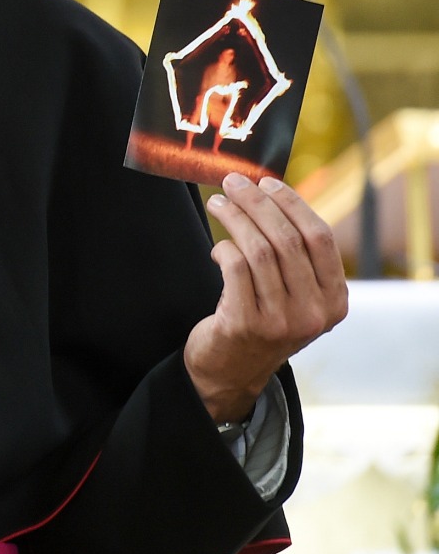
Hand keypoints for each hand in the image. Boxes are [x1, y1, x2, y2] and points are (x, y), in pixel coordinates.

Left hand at [184, 173, 347, 422]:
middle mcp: (314, 313)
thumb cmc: (262, 319)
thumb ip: (295, 256)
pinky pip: (235, 268)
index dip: (293, 204)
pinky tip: (218, 247)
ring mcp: (282, 322)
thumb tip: (272, 195)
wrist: (231, 371)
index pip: (320, 238)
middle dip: (256, 203)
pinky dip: (224, 248)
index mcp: (335, 300)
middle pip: (287, 239)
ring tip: (218, 204)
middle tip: (233, 182)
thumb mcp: (294, 294)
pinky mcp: (247, 324)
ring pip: (259, 250)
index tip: (268, 182)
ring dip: (235, 218)